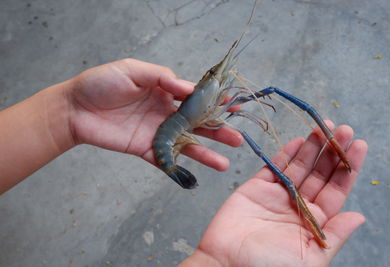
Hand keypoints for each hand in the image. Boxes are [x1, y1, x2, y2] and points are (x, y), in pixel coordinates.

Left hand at [68, 59, 241, 169]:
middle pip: (196, 124)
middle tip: (236, 139)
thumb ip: (162, 78)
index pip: (195, 99)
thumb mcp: (133, 70)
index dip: (213, 103)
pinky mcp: (145, 149)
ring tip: (224, 163)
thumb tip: (189, 88)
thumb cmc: (102, 83)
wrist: (75, 108)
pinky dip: (179, 169)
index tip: (232, 106)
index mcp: (165, 93)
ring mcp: (157, 133)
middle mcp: (165, 114)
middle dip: (217, 131)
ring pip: (186, 145)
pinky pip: (165, 161)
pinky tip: (196, 175)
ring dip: (205, 153)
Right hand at [180, 122, 367, 266]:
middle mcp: (298, 206)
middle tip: (343, 129)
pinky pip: (273, 168)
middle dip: (332, 151)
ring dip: (312, 147)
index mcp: (314, 223)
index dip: (348, 168)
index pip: (336, 190)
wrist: (226, 266)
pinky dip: (285, 153)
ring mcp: (276, 196)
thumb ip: (334, 235)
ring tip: (323, 126)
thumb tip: (359, 217)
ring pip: (298, 166)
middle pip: (319, 174)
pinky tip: (299, 140)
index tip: (358, 145)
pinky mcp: (255, 189)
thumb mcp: (310, 258)